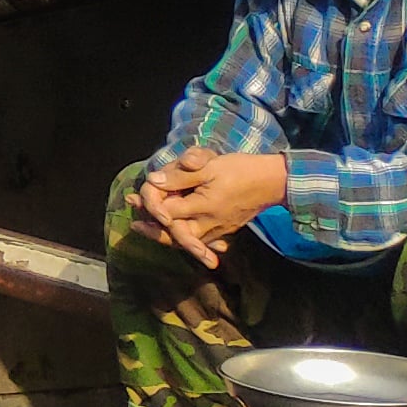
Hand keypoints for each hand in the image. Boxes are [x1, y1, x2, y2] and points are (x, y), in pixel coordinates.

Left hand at [141, 148, 289, 268]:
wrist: (273, 181)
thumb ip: (180, 176)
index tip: (133, 200)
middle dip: (154, 231)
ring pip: (188, 240)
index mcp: (203, 207)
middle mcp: (210, 224)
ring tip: (149, 229)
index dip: (150, 206)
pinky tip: (178, 233)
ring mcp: (220, 230)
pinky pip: (203, 240)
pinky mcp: (227, 230)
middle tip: (135, 226)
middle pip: (175, 235)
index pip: (168, 213)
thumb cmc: (241, 170)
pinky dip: (188, 239)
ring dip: (168, 236)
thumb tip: (154, 181)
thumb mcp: (209, 166)